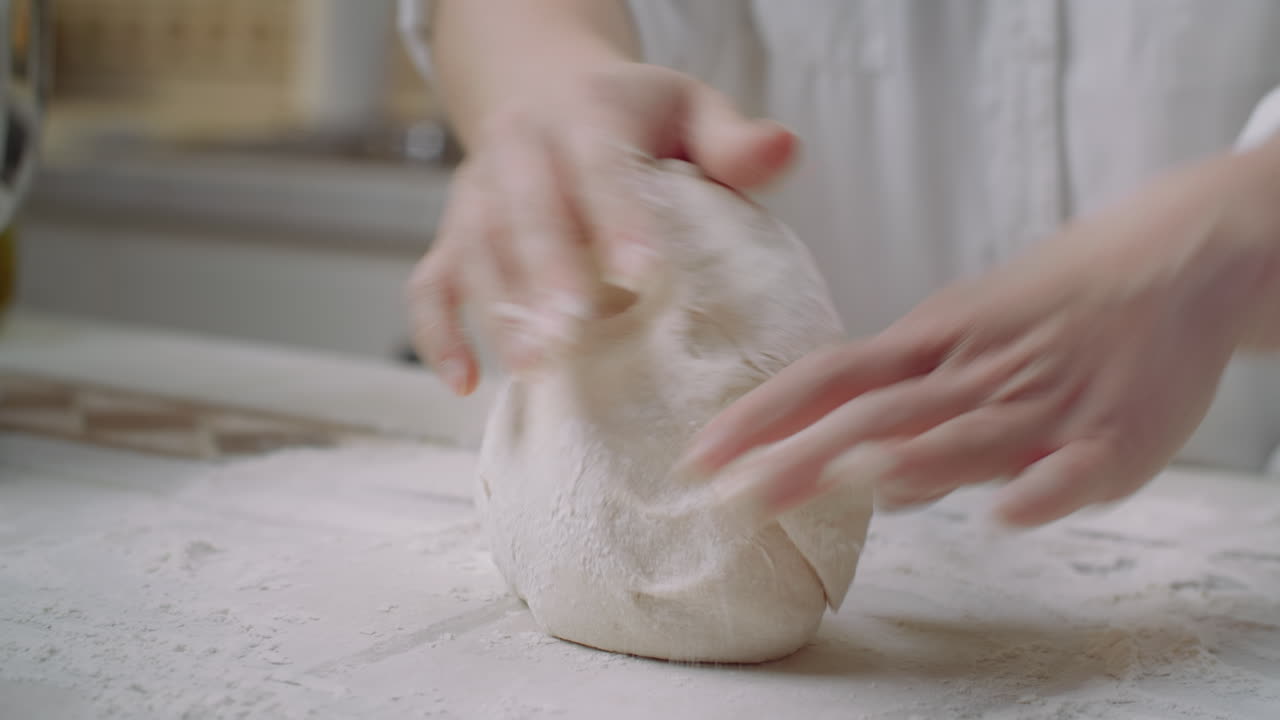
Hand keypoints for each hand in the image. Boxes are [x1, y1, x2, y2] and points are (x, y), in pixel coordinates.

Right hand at [406, 62, 794, 394]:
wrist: (546, 88)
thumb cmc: (634, 115)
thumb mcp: (692, 107)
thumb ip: (733, 141)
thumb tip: (784, 150)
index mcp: (583, 113)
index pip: (599, 163)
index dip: (618, 217)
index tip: (645, 276)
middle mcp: (518, 148)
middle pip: (524, 210)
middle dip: (547, 273)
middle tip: (574, 335)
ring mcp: (476, 194)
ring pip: (473, 250)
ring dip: (497, 310)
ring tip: (532, 369)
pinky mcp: (452, 235)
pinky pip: (428, 282)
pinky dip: (438, 332)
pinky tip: (465, 383)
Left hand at [680, 153, 1273, 527]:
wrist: (1172, 257)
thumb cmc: (1047, 308)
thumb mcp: (959, 331)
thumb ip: (901, 400)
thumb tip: (845, 470)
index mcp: (929, 343)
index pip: (826, 377)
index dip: (761, 416)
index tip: (700, 456)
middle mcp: (974, 371)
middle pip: (877, 413)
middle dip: (805, 456)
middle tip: (738, 498)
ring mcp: (1045, 401)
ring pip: (966, 433)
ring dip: (906, 461)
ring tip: (846, 484)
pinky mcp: (1115, 434)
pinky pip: (1076, 465)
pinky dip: (1041, 487)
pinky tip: (1005, 515)